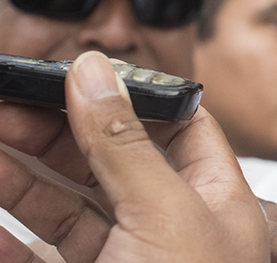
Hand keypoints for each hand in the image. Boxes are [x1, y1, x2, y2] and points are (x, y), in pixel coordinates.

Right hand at [0, 51, 269, 262]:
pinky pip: (41, 257)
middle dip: (61, 130)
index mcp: (216, 203)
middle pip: (114, 162)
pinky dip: (10, 242)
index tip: (83, 72)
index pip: (182, 127)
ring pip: (69, 208)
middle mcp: (174, 229)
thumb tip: (96, 72)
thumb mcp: (165, 214)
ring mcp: (130, 261)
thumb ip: (127, 144)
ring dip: (24, 176)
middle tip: (13, 100)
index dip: (135, 96)